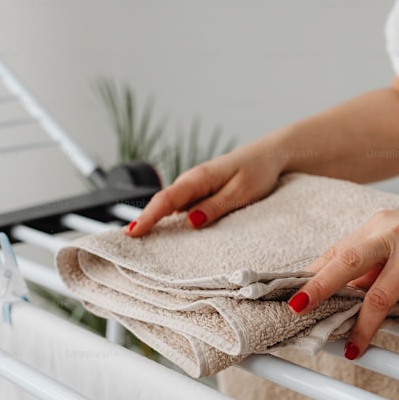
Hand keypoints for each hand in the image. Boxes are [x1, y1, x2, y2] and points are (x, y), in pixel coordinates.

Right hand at [126, 144, 286, 235]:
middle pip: (163, 203)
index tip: (132, 232)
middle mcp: (193, 181)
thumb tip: (189, 222)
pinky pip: (183, 208)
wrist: (271, 155)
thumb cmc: (259, 171)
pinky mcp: (203, 193)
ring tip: (142, 244)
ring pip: (172, 206)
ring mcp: (196, 187)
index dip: (148, 217)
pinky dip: (173, 219)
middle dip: (145, 222)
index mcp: (199, 178)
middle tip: (127, 244)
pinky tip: (169, 235)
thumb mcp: (241, 192)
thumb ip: (215, 207)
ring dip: (157, 222)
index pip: (167, 199)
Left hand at [287, 206, 398, 357]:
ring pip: (379, 297)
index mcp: (382, 224)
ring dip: (364, 329)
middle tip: (299, 311)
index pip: (338, 251)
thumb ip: (379, 260)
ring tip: (355, 349)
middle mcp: (397, 232)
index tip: (292, 295)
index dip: (313, 275)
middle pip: (347, 264)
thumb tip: (345, 291)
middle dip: (319, 290)